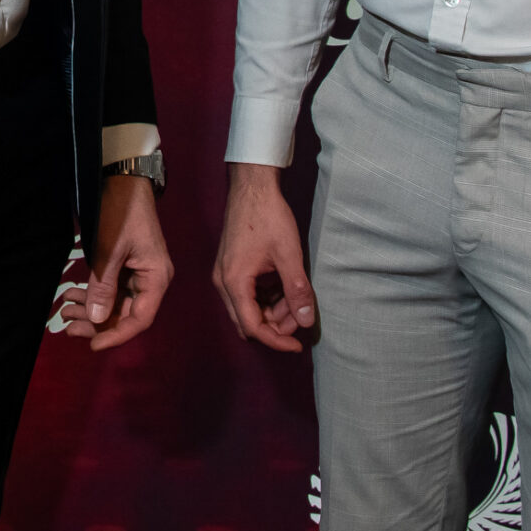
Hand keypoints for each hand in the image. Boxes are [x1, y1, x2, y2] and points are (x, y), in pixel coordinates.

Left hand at [64, 174, 171, 350]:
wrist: (122, 179)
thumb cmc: (120, 212)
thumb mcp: (108, 250)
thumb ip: (103, 287)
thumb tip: (97, 320)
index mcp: (156, 278)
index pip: (140, 319)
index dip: (116, 335)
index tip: (92, 345)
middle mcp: (151, 279)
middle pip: (126, 313)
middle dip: (96, 322)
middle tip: (67, 326)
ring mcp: (138, 273)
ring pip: (115, 302)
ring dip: (91, 308)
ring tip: (65, 310)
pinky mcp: (126, 265)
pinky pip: (110, 288)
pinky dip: (92, 293)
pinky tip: (71, 295)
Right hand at [213, 161, 315, 352]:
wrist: (252, 186)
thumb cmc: (268, 217)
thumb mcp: (288, 254)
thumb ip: (297, 291)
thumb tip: (306, 322)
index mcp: (234, 282)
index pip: (253, 327)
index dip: (277, 340)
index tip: (299, 344)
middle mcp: (223, 282)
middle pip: (247, 321)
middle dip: (276, 325)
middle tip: (301, 314)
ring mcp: (225, 274)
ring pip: (248, 309)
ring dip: (272, 311)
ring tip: (297, 298)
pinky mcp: (231, 267)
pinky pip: (247, 294)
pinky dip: (266, 298)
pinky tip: (285, 287)